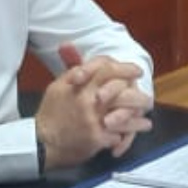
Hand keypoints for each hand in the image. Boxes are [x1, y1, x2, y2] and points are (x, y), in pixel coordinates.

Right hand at [35, 45, 152, 168]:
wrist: (40, 143)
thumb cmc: (51, 114)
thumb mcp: (58, 87)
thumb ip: (71, 68)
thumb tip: (69, 44)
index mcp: (77, 85)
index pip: (105, 69)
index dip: (124, 68)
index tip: (137, 71)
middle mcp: (85, 99)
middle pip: (120, 89)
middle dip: (138, 94)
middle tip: (147, 98)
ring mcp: (91, 119)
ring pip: (125, 113)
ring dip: (139, 116)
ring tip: (147, 118)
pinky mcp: (95, 138)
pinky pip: (119, 134)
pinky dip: (130, 134)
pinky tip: (138, 131)